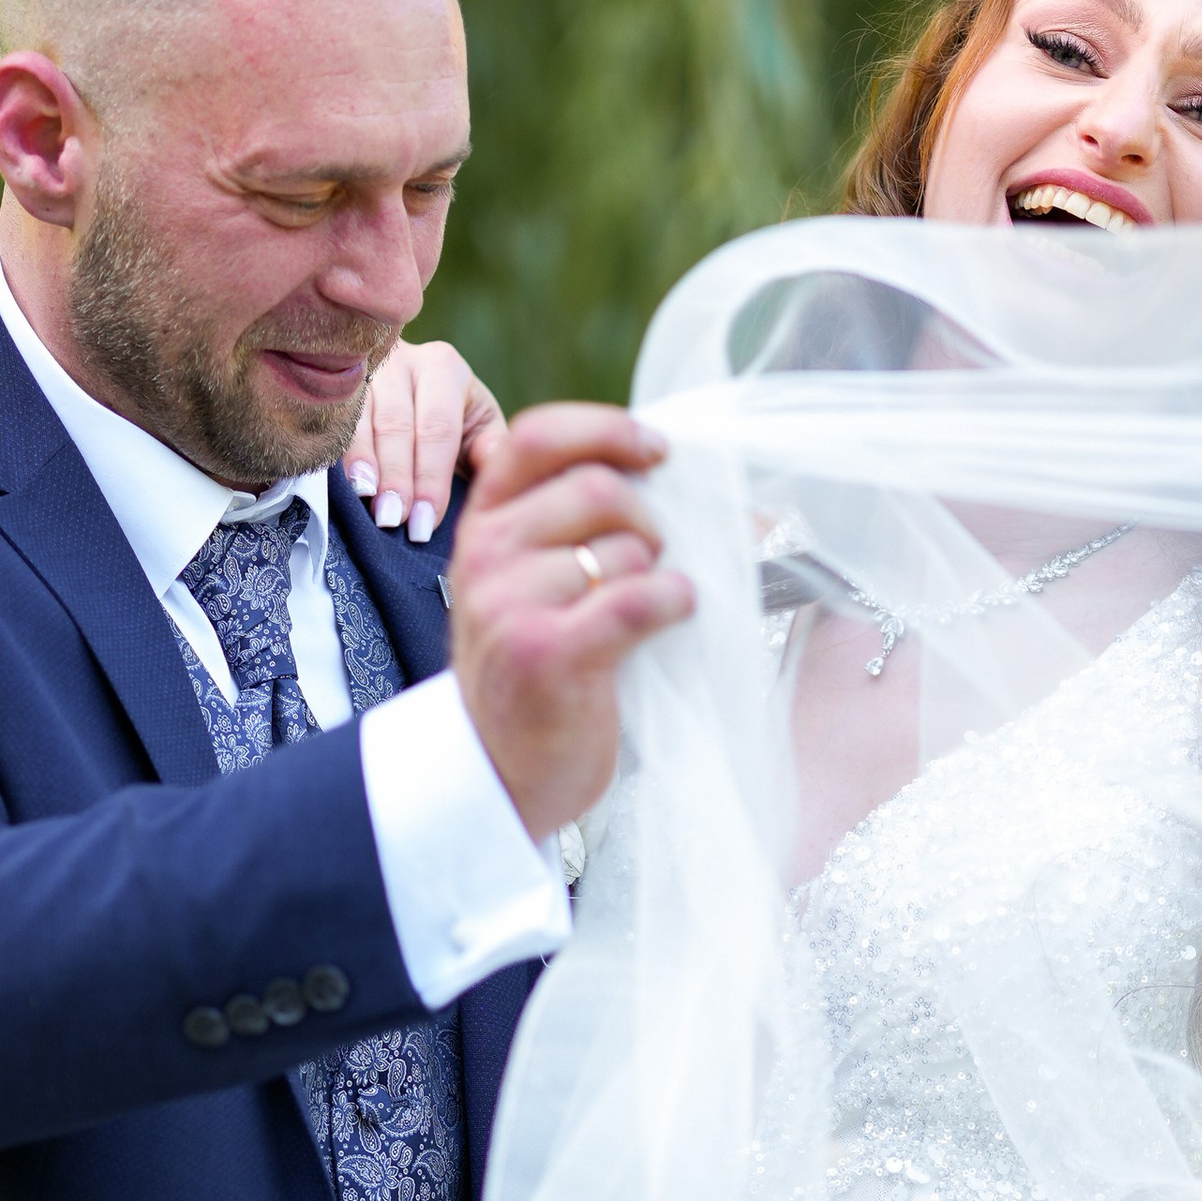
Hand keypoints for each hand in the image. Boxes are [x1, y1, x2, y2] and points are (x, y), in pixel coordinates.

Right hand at [346, 338, 506, 540]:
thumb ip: (491, 448)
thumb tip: (497, 465)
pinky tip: (338, 481)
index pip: (437, 427)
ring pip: (358, 418)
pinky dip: (334, 452)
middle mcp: (400, 360)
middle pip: (396, 423)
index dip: (431, 477)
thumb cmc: (453, 422)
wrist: (410, 396)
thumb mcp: (480, 428)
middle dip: (396, 477)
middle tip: (393, 519)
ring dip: (361, 464)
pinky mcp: (330, 384)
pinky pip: (330, 418)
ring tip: (366, 500)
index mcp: (444, 367)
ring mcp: (360, 369)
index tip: (424, 522)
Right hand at [450, 404, 692, 838]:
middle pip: (597, 489)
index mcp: (485, 522)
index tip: (657, 452)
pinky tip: (674, 614)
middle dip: (650, 521)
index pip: (540, 437)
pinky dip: (673, 602)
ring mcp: (508, 603)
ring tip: (645, 612)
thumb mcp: (537, 585)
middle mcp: (486, 554)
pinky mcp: (544, 653)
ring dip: (657, 575)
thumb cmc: (539, 672)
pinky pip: (636, 599)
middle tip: (656, 561)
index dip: (607, 431)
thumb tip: (716, 497)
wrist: (499, 769)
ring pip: (624, 550)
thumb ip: (586, 527)